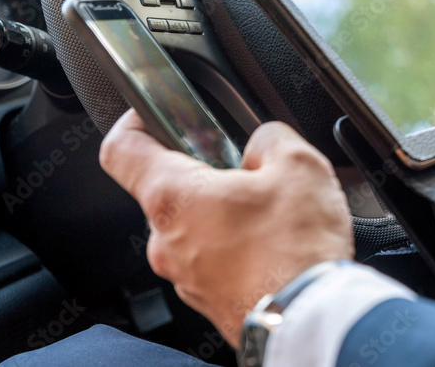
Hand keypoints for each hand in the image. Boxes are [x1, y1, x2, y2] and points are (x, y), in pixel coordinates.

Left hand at [99, 110, 353, 346]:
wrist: (313, 320)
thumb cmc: (297, 250)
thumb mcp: (297, 163)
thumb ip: (270, 137)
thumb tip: (263, 143)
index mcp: (174, 197)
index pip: (121, 150)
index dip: (133, 122)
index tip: (151, 114)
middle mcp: (166, 241)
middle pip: (169, 189)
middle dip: (208, 173)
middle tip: (249, 169)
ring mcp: (186, 276)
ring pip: (195, 226)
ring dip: (227, 212)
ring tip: (274, 212)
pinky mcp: (210, 299)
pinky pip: (214, 259)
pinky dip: (239, 246)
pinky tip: (277, 242)